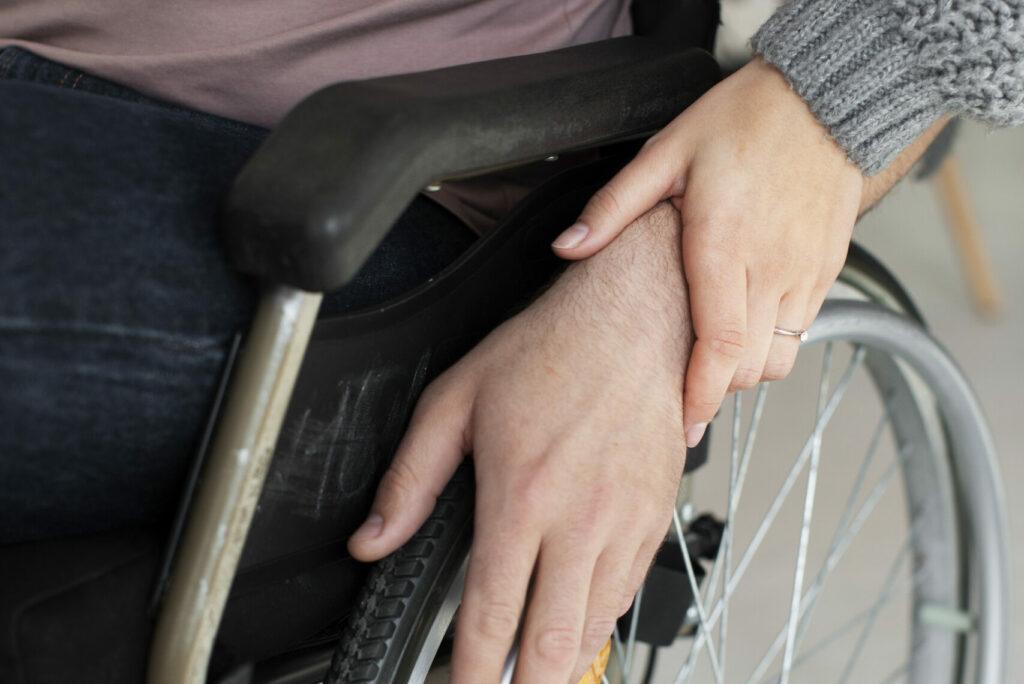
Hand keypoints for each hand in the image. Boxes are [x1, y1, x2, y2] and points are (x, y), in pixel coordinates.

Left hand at [349, 203, 690, 682]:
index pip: (492, 616)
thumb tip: (373, 539)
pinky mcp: (656, 515)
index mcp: (521, 498)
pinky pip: (630, 592)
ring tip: (537, 673)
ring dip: (564, 665)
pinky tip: (579, 627)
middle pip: (553, 644)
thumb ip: (410, 479)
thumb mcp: (456, 402)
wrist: (635, 318)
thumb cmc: (551, 351)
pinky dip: (600, 623)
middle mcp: (579, 520)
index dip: (472, 674)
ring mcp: (625, 522)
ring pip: (596, 628)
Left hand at [552, 57, 863, 446]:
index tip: (681, 425)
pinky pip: (803, 333)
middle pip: (747, 367)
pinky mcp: (828, 271)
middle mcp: (771, 265)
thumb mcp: (666, 151)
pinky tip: (745, 326)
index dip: (699, 396)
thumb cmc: (743, 121)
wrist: (826, 98)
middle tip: (681, 387)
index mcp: (724, 243)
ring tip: (711, 357)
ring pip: (779, 359)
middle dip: (713, 389)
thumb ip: (614, 206)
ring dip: (743, 370)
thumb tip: (567, 245)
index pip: (719, 346)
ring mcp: (805, 272)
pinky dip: (773, 345)